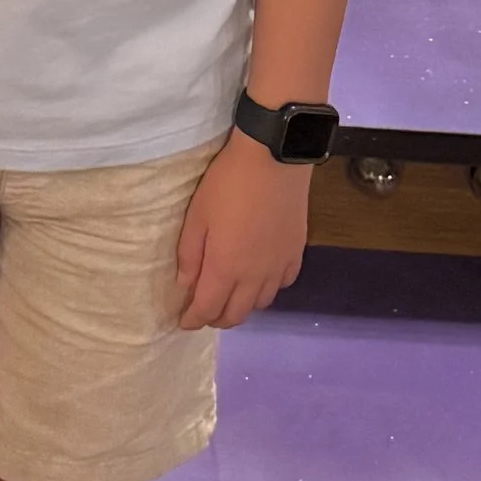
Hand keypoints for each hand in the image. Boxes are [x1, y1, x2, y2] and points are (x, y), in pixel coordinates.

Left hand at [176, 129, 311, 329]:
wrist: (273, 159)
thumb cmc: (227, 183)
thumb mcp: (197, 215)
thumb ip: (189, 255)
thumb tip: (186, 286)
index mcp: (225, 268)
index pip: (207, 309)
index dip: (193, 320)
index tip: (184, 321)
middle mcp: (254, 276)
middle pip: (236, 315)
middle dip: (216, 319)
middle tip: (204, 311)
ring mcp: (279, 266)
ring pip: (261, 304)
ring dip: (243, 305)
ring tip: (231, 294)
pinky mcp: (296, 253)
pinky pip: (282, 284)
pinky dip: (268, 288)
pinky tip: (260, 276)